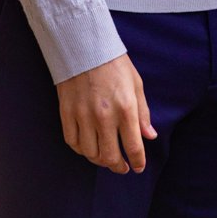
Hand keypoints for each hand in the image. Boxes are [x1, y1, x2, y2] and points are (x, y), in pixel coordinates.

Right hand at [55, 51, 155, 173]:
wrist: (86, 49)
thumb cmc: (115, 66)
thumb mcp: (136, 85)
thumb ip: (143, 113)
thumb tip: (150, 136)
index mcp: (126, 108)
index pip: (132, 146)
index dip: (137, 161)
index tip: (138, 168)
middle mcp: (104, 116)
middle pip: (110, 155)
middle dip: (118, 166)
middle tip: (123, 168)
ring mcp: (83, 117)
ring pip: (90, 153)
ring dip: (99, 160)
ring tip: (106, 159)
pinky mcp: (67, 115)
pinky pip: (73, 142)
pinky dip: (81, 151)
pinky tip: (89, 149)